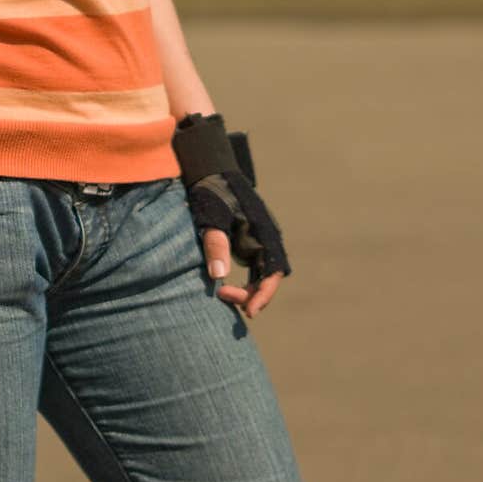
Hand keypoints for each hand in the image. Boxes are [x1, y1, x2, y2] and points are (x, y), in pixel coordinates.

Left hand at [172, 113, 292, 312]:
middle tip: (224, 298)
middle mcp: (266, 237)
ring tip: (224, 296)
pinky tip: (226, 288)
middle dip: (252, 294)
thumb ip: (214, 244)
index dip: (263, 294)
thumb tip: (218, 276)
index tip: (249, 311)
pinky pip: (254, 268)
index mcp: (263, 231)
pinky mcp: (249, 240)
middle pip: (269, 278)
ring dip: (248, 289)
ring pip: (261, 274)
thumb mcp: (210, 217)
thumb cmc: (209, 191)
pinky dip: (245, 281)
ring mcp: (259, 239)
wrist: (209, 170)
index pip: (272, 272)